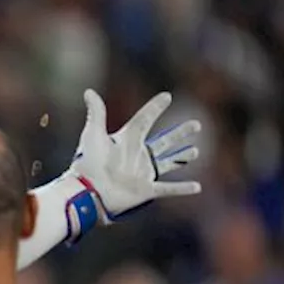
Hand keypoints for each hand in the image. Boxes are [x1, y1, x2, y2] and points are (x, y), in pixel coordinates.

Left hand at [70, 89, 201, 221]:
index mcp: (127, 140)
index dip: (155, 108)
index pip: (145, 119)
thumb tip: (88, 91)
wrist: (87, 191)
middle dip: (180, 133)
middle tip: (197, 124)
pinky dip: (182, 188)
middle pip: (164, 141)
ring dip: (182, 157)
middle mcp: (137, 155)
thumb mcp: (93, 134)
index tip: (167, 96)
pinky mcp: (146, 190)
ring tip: (196, 151)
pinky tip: (197, 187)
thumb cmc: (88, 162)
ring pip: (168, 163)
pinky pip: (169, 188)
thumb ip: (96, 113)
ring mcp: (143, 173)